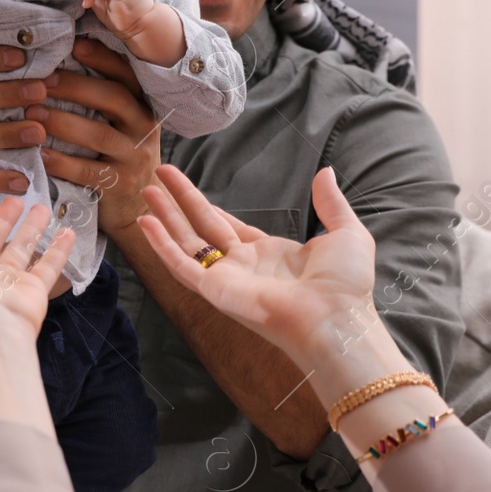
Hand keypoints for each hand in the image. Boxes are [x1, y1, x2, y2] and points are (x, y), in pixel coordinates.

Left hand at [31, 38, 160, 232]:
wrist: (137, 207)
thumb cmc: (117, 156)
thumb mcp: (120, 125)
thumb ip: (101, 99)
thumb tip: (59, 61)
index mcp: (142, 106)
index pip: (126, 75)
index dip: (102, 58)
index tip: (74, 45)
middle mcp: (144, 128)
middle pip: (113, 98)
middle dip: (75, 86)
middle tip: (40, 81)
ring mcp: (135, 158)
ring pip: (99, 135)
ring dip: (63, 122)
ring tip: (31, 114)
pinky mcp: (120, 185)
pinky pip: (88, 171)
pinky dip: (61, 162)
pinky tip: (39, 154)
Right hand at [137, 164, 400, 397]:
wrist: (336, 318)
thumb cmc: (345, 285)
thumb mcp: (345, 232)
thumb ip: (330, 203)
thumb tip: (326, 172)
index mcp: (270, 255)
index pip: (228, 227)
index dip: (206, 206)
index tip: (186, 189)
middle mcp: (243, 267)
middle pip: (201, 227)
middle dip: (179, 202)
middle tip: (158, 176)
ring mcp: (226, 279)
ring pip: (186, 242)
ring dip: (165, 216)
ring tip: (145, 190)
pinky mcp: (214, 290)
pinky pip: (181, 265)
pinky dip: (160, 244)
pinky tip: (145, 223)